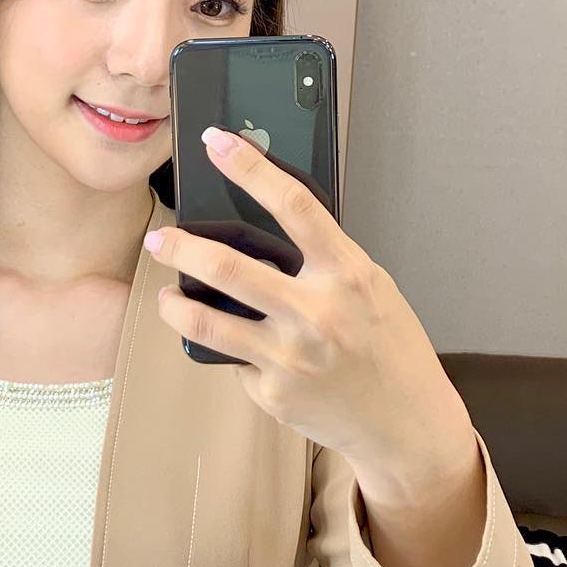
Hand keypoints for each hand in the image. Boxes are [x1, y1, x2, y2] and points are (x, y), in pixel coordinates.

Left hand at [145, 125, 474, 477]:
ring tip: (166, 294)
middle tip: (160, 239)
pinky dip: (229, 349)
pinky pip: (233, 359)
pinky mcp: (273, 391)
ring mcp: (290, 356)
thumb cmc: (390, 350)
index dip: (249, 168)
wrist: (407, 424)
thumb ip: (326, 261)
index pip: (293, 205)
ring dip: (173, 303)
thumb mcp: (371, 289)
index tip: (217, 142)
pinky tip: (238, 348)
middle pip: (226, 267)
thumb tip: (270, 229)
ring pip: (205, 319)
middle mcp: (316, 312)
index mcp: (347, 274)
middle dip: (180, 247)